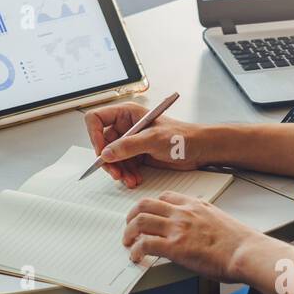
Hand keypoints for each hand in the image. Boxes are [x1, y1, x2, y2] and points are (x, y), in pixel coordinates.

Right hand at [84, 102, 211, 186]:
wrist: (199, 150)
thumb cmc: (181, 137)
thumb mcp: (153, 140)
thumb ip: (129, 146)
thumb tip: (107, 153)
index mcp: (127, 113)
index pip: (97, 119)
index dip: (94, 135)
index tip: (101, 152)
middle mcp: (126, 126)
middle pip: (103, 143)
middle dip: (109, 160)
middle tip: (115, 173)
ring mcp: (131, 141)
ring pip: (113, 157)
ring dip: (119, 170)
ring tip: (129, 180)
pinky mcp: (137, 155)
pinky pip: (124, 165)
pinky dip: (127, 174)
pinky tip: (135, 179)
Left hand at [123, 191, 266, 282]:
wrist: (245, 252)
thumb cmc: (240, 242)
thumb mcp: (220, 221)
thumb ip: (205, 221)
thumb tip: (200, 231)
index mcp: (195, 205)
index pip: (165, 197)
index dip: (151, 205)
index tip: (148, 214)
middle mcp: (183, 212)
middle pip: (145, 204)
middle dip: (132, 215)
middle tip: (129, 226)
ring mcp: (177, 228)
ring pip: (140, 221)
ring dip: (129, 232)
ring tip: (128, 242)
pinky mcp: (174, 247)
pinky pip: (144, 244)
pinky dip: (135, 251)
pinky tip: (136, 257)